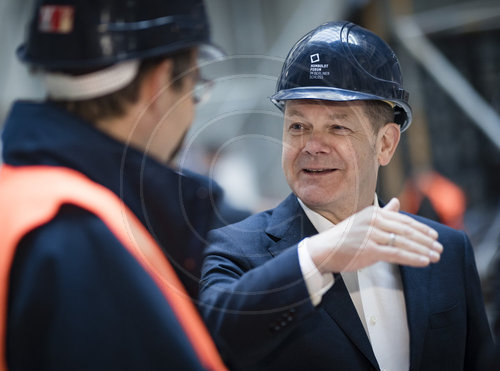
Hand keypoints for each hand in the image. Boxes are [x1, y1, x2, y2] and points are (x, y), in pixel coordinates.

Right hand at [306, 198, 442, 273]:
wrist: (322, 250)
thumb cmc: (343, 238)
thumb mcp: (363, 221)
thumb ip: (383, 213)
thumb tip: (397, 202)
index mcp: (373, 213)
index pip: (403, 220)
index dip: (421, 229)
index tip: (434, 236)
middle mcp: (373, 221)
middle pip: (406, 231)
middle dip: (426, 240)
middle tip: (440, 248)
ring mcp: (371, 235)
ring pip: (404, 243)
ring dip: (423, 250)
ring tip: (436, 256)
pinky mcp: (369, 250)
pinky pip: (396, 254)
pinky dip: (412, 258)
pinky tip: (424, 262)